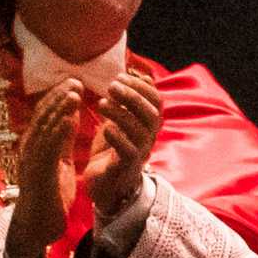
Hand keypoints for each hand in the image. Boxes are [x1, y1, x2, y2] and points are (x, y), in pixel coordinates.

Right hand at [5, 78, 84, 257]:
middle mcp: (29, 149)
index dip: (58, 98)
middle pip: (42, 117)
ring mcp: (31, 161)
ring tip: (74, 93)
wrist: (37, 227)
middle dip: (58, 98)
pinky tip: (69, 119)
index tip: (73, 83)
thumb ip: (62, 140)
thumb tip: (70, 116)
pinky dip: (58, 131)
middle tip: (75, 81)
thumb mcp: (59, 162)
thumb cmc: (49, 196)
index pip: (44, 115)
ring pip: (44, 129)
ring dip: (59, 110)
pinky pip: (48, 148)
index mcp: (35, 146)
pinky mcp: (38, 173)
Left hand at [84, 69, 163, 222]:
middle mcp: (148, 137)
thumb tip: (137, 73)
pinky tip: (105, 128)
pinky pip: (128, 151)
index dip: (141, 86)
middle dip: (132, 96)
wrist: (106, 184)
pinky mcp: (126, 167)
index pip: (156, 101)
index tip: (120, 76)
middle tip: (111, 86)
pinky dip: (117, 137)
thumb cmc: (112, 149)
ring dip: (121, 113)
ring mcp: (139, 152)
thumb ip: (127, 101)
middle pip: (151, 113)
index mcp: (148, 124)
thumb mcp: (120, 119)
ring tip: (101, 104)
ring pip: (139, 130)